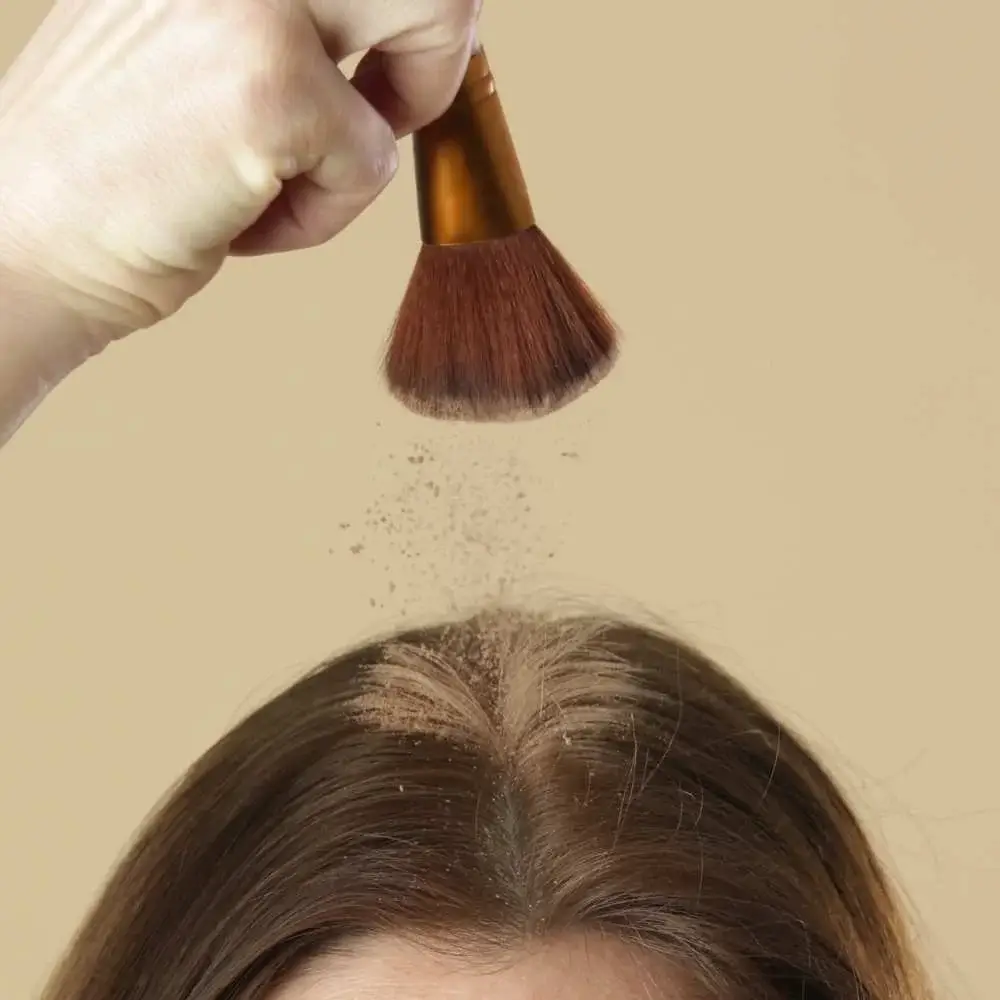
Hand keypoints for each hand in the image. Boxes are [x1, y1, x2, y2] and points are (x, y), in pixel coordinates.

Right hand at [0, 0, 479, 343]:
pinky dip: (320, 218)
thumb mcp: (195, 35)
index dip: (414, 12)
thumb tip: (416, 18)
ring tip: (278, 182)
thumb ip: (291, 13)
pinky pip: (372, 165)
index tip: (386, 68)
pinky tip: (240, 221)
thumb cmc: (119, 163)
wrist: (28, 242)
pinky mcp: (272, 89)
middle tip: (382, 116)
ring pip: (428, 37)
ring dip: (367, 137)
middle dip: (437, 50)